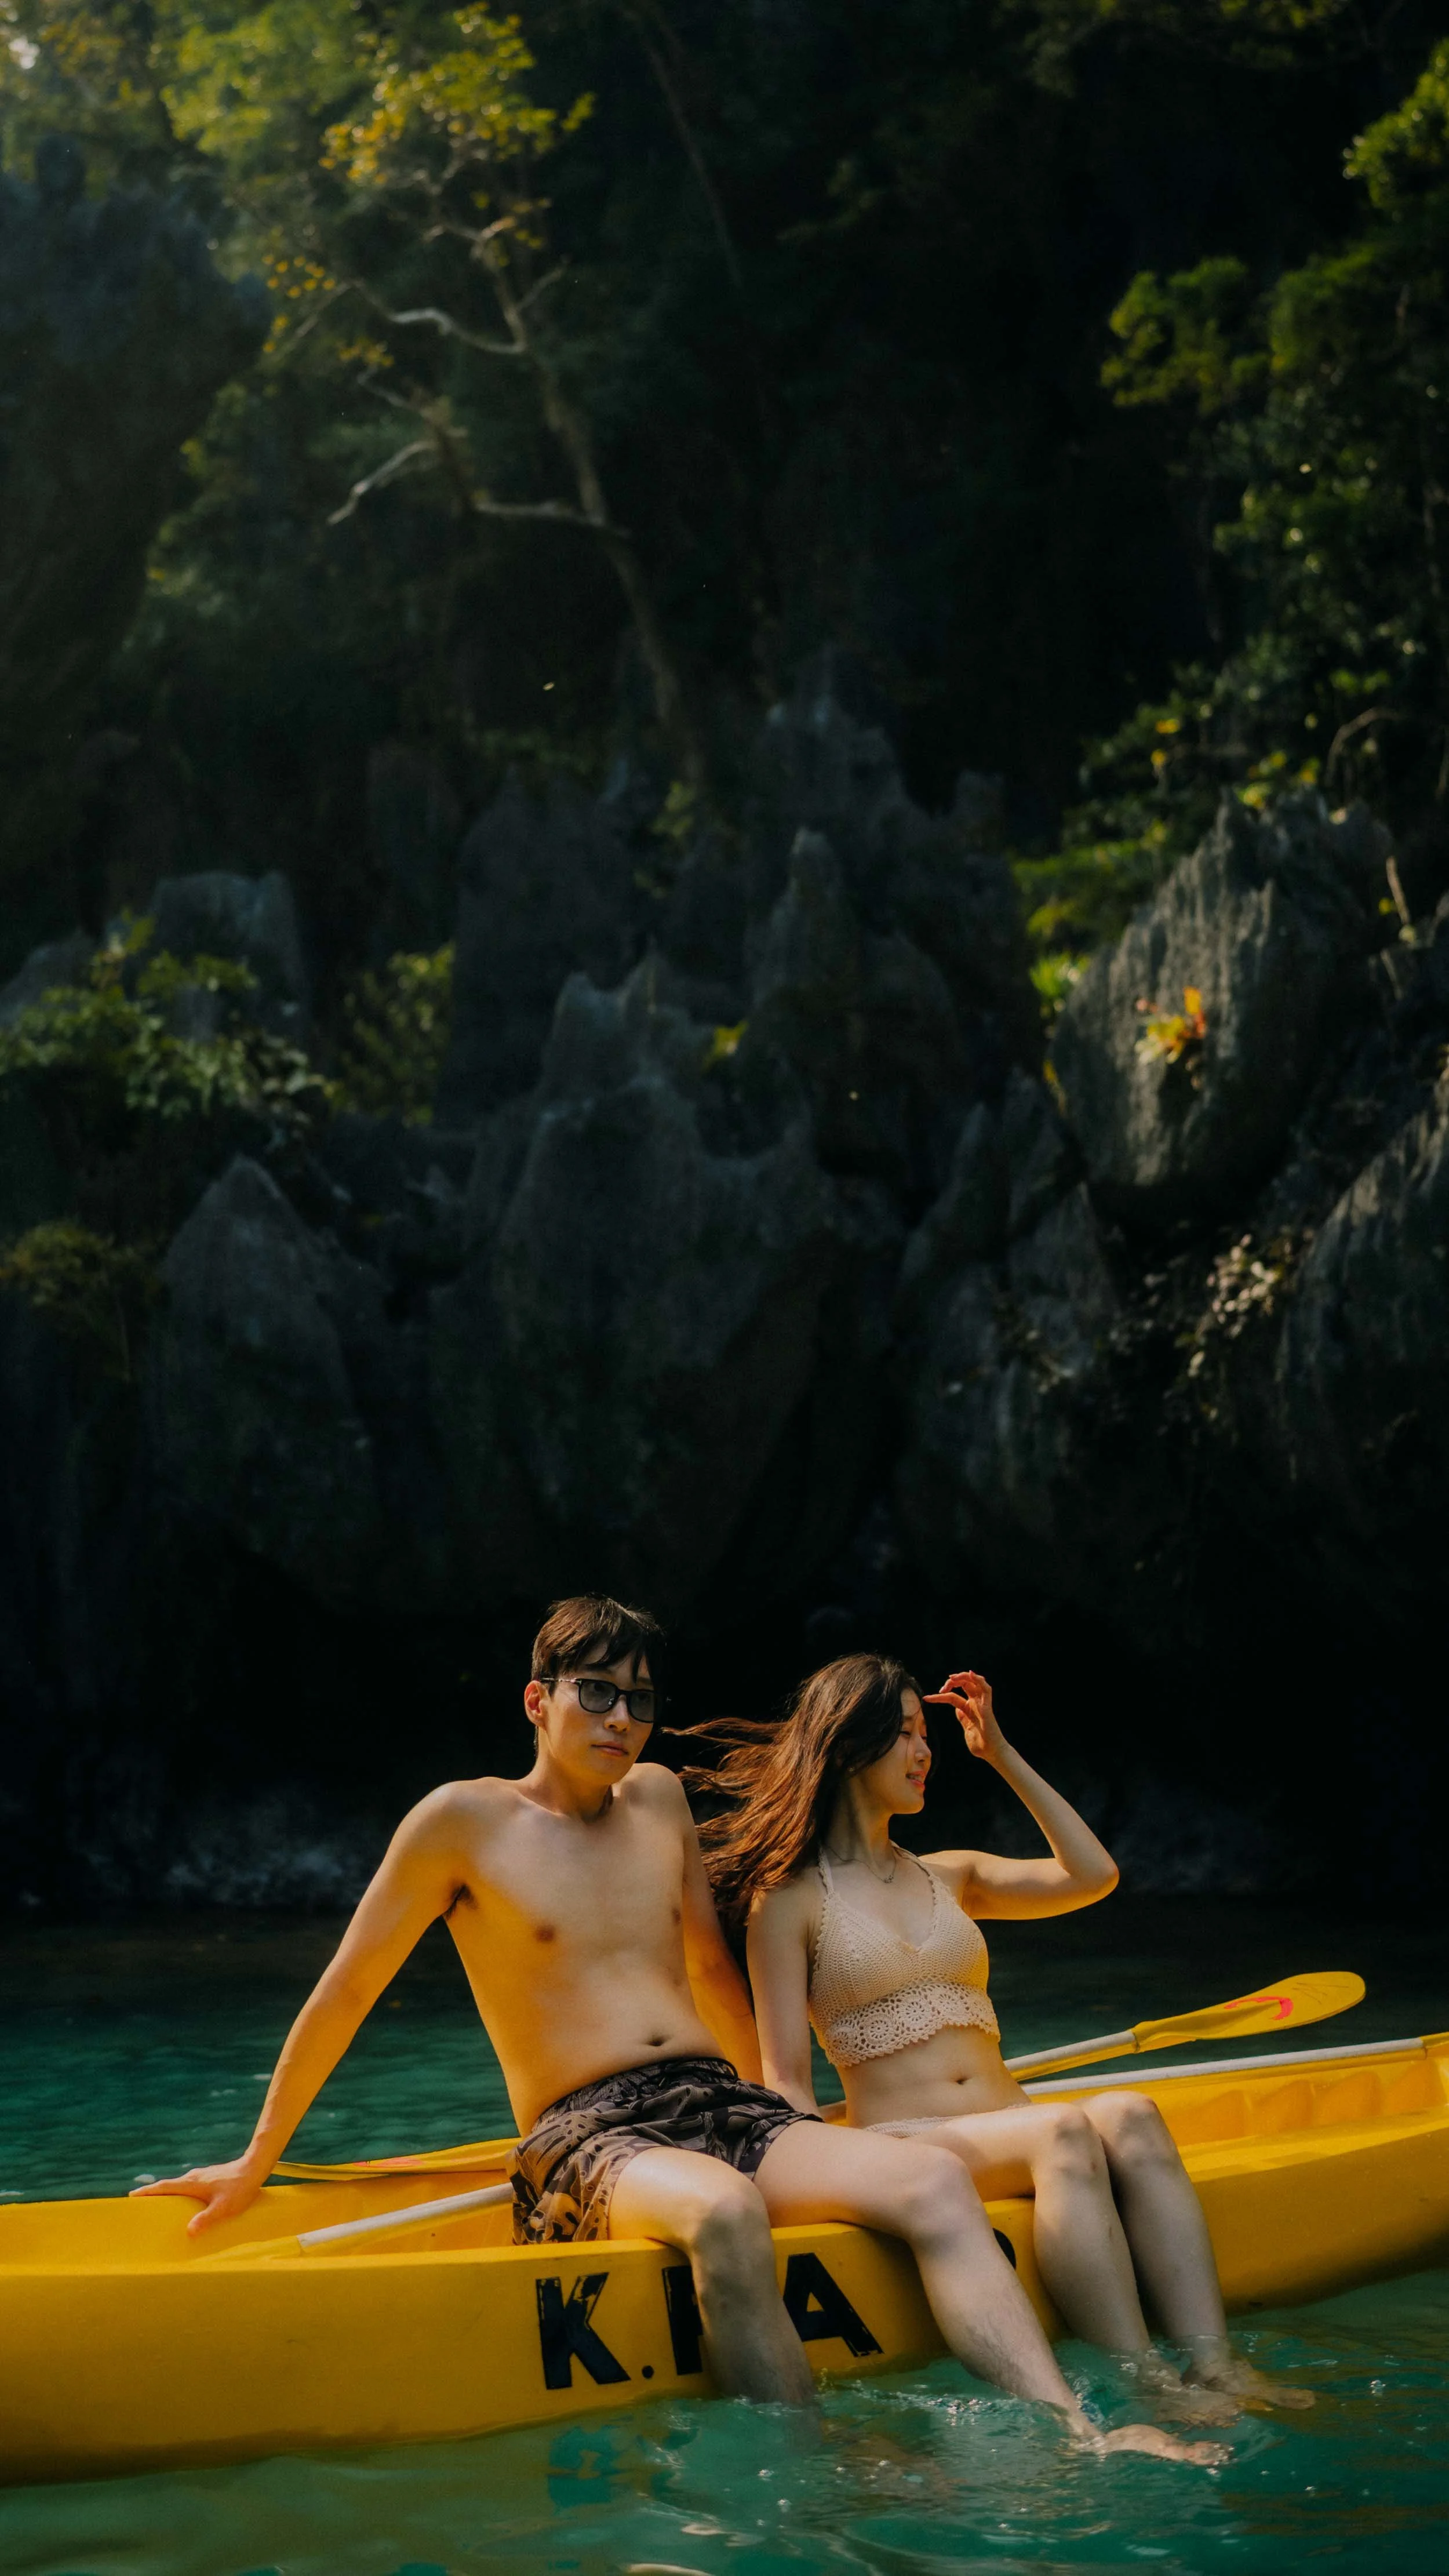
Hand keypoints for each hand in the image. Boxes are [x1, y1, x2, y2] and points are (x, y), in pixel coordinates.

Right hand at [130, 2156, 266, 2236]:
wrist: (255, 2167)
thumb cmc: (240, 2188)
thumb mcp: (223, 2207)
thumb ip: (206, 2219)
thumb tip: (188, 2232)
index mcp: (192, 2183)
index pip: (164, 2187)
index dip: (147, 2192)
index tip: (131, 2196)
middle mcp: (193, 2177)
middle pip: (168, 2186)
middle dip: (153, 2195)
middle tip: (140, 2205)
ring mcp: (201, 2176)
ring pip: (179, 2186)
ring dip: (167, 2194)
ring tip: (160, 2207)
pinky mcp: (209, 2178)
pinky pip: (188, 2187)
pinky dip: (180, 2194)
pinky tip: (185, 2204)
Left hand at [923, 1668, 1007, 1763]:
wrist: (991, 1753)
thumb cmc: (980, 1745)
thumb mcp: (967, 1730)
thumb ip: (962, 1719)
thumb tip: (958, 1710)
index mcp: (968, 1709)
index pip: (952, 1697)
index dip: (939, 1696)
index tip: (926, 1698)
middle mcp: (975, 1704)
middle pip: (964, 1684)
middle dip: (951, 1682)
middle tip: (942, 1688)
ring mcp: (981, 1704)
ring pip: (974, 1682)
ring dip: (963, 1677)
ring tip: (951, 1678)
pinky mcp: (987, 1707)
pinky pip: (986, 1689)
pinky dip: (979, 1680)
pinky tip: (971, 1674)